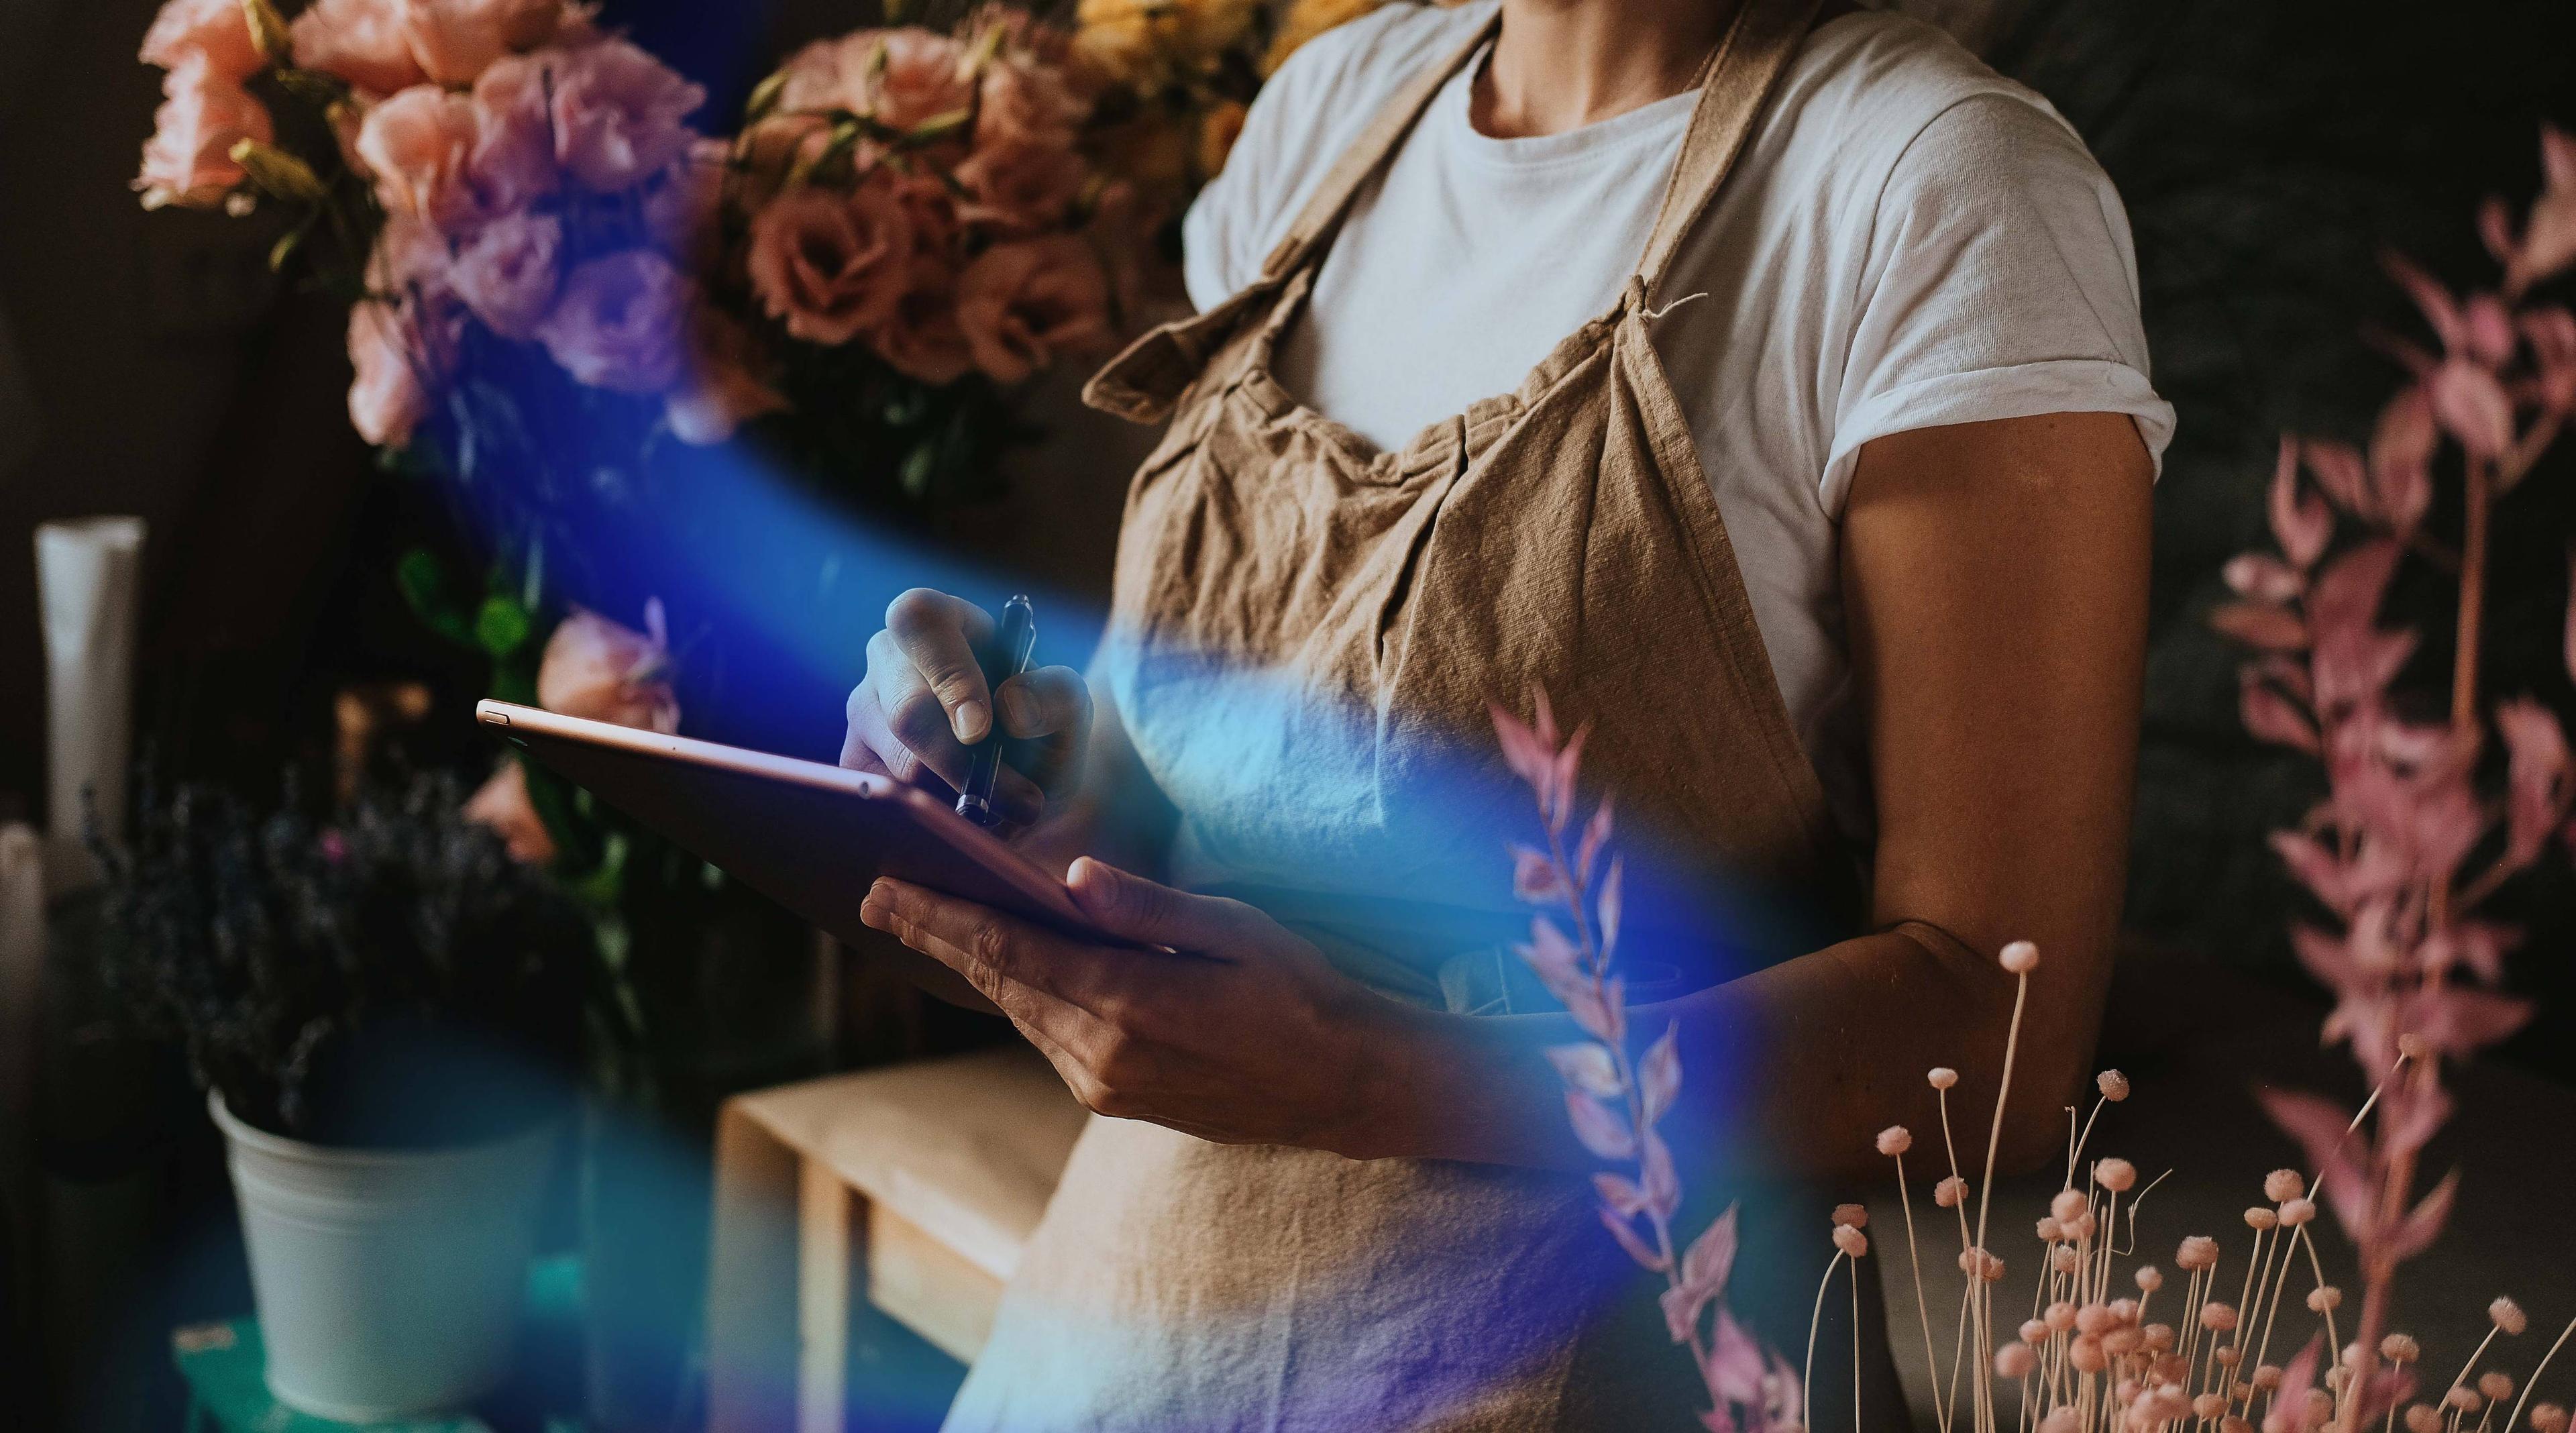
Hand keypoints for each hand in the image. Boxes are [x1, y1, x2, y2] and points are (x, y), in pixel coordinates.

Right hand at [839, 588, 1090, 829]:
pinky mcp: (855, 766)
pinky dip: (929, 818)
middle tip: (1006, 797)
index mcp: (940, 623)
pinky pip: (883, 800)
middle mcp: (888, 659)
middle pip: (904, 709)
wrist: (1027, 781)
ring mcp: (864, 712)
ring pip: (893, 766)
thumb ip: (1057, 695)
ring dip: (952, 799)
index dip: (948, 674)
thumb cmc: (1041, 729)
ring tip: (997, 809)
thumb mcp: (1069, 708)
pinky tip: (959, 816)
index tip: (981, 730)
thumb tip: (1012, 709)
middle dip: (957, 762)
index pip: (921, 621)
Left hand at [858, 858, 1427, 1155]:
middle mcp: (1102, 1052)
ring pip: (1021, 1011)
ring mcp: (1104, 1084)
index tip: (884, 890)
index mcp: (1128, 1000)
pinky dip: (1021, 996)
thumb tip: (1073, 880)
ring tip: (931, 922)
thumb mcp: (1235, 931)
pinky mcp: (1115, 1099)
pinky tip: (1011, 968)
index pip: (1009, 950)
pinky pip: (1050, 1037)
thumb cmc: (1298, 992)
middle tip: (879, 898)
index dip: (939, 918)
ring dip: (978, 966)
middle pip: (999, 982)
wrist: (1340, 1084)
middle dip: (937, 936)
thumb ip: (1150, 908)